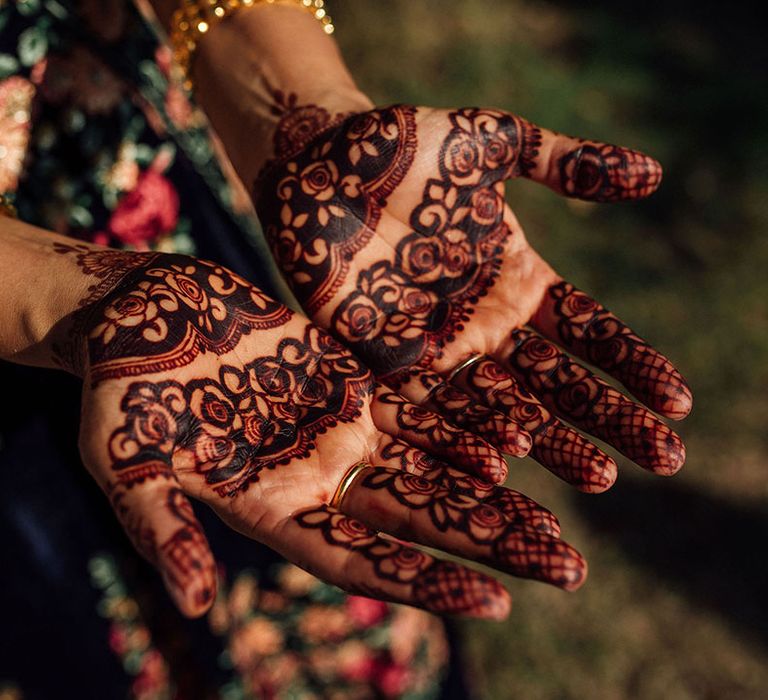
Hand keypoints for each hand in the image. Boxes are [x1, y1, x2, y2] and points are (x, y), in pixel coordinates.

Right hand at [59, 244, 585, 617]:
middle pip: (419, 519)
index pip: (360, 558)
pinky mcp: (349, 381)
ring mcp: (338, 429)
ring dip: (496, 491)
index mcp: (271, 507)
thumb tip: (192, 606)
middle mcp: (318, 477)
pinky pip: (419, 403)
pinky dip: (465, 419)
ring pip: (432, 464)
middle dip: (489, 543)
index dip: (422, 580)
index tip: (493, 599)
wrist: (139, 317)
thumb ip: (160, 527)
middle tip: (568, 566)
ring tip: (565, 516)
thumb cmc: (116, 389)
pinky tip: (520, 432)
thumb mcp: (126, 459)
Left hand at [255, 104, 691, 492]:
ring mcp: (438, 349)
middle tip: (665, 460)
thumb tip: (656, 175)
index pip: (589, 332)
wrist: (321, 162)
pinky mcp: (385, 363)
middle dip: (610, 418)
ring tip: (601, 478)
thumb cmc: (407, 148)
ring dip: (551, 441)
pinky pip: (430, 408)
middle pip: (558, 381)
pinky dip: (464, 437)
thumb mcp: (495, 143)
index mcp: (516, 281)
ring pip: (503, 405)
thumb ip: (566, 163)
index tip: (679, 402)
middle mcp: (484, 326)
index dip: (634, 365)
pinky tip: (502, 466)